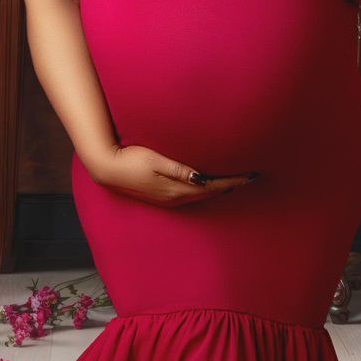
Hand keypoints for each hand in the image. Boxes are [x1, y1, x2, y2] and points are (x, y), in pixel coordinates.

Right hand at [85, 143, 259, 204]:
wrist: (108, 169)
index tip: (252, 175)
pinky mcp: (164, 197)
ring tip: (237, 181)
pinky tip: (211, 185)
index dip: (234, 181)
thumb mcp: (156, 161)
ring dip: (221, 189)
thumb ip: (180, 170)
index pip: (214, 186)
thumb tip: (203, 178)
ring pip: (204, 196)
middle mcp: (177, 197)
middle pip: (213, 193)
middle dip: (232, 186)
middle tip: (252, 177)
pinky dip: (207, 191)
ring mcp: (170, 200)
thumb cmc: (131, 160)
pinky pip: (194, 196)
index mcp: (178, 189)